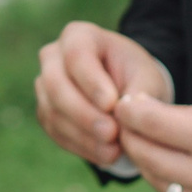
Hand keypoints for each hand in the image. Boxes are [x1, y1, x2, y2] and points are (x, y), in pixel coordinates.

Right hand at [34, 22, 171, 167]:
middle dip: (84, 114)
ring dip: (83, 135)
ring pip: (53, 112)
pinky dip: (81, 146)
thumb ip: (138, 92)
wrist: (126, 92)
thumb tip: (122, 115)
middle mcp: (53, 57)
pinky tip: (105, 156)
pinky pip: (56, 132)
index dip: (91, 81)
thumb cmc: (137, 77)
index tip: (112, 104)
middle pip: (56, 84)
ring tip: (113, 152)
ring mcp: (44, 86)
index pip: (76, 55)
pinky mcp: (46, 112)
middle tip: (111, 134)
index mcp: (78, 36)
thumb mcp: (147, 78)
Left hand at [113, 95, 191, 191]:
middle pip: (147, 156)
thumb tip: (140, 112)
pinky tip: (165, 165)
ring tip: (141, 143)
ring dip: (144, 161)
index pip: (153, 124)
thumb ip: (183, 116)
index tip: (123, 105)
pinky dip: (165, 181)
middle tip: (124, 125)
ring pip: (157, 182)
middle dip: (131, 138)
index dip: (131, 113)